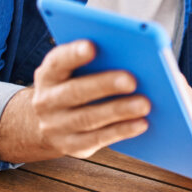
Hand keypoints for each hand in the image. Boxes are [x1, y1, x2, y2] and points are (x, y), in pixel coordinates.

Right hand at [31, 40, 149, 158]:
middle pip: (76, 91)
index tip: (92, 46)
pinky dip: (122, 131)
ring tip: (145, 104)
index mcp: (48, 75)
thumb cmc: (73, 86)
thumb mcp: (72, 72)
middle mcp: (47, 101)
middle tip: (132, 80)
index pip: (57, 61)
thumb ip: (95, 62)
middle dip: (105, 85)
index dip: (73, 54)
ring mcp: (56, 126)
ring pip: (89, 118)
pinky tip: (142, 123)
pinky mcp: (72, 145)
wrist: (49, 125)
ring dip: (119, 110)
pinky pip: (98, 138)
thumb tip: (131, 57)